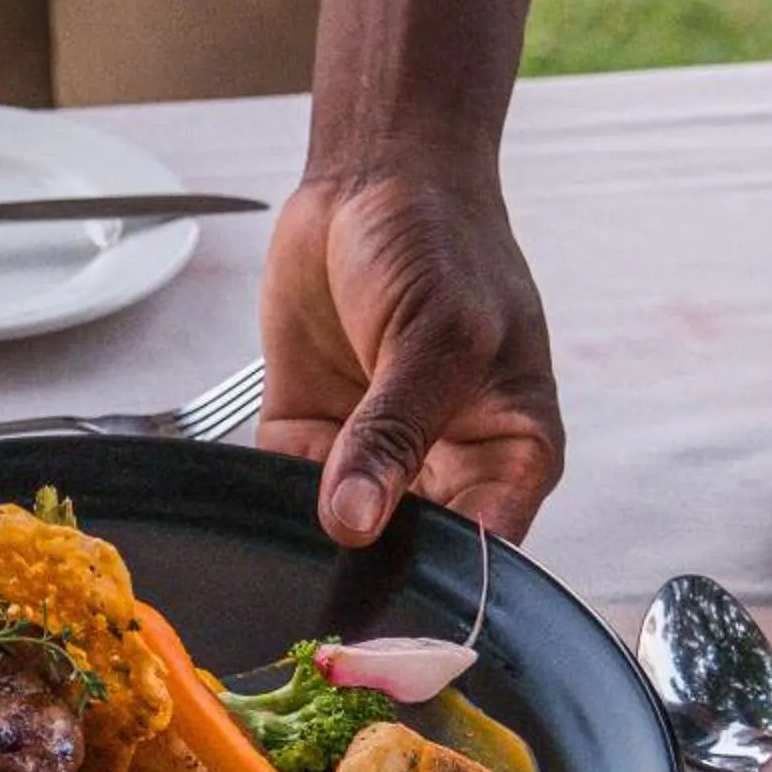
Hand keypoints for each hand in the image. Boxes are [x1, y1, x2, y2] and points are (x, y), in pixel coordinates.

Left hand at [257, 165, 563, 546]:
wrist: (372, 177)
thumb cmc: (442, 242)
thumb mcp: (436, 335)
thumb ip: (396, 431)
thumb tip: (357, 519)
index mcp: (510, 449)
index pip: (490, 546)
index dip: (451, 578)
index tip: (403, 594)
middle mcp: (446, 464)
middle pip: (415, 552)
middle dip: (377, 566)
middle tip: (341, 576)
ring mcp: (375, 454)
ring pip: (346, 531)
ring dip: (317, 535)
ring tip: (299, 533)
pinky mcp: (309, 435)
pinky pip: (286, 492)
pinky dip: (271, 497)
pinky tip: (261, 496)